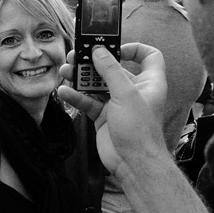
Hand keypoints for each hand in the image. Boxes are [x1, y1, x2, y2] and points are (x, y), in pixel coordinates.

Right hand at [58, 44, 168, 180]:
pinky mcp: (104, 116)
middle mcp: (133, 91)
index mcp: (149, 82)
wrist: (133, 163)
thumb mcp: (125, 94)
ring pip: (97, 84)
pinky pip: (88, 101)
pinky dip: (76, 96)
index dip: (134, 49)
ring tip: (65, 71)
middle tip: (76, 56)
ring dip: (81, 78)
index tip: (114, 48)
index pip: (148, 56)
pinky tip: (64, 91)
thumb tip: (98, 51)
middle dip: (94, 62)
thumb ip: (111, 70)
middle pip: (113, 69)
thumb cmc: (139, 130)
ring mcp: (117, 104)